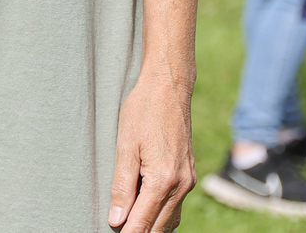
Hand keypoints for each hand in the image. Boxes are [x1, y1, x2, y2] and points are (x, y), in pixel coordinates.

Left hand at [107, 69, 195, 230]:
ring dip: (151, 227)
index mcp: (163, 180)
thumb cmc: (143, 111)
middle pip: (159, 228)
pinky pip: (176, 206)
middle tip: (118, 231)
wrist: (169, 87)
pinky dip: (162, 216)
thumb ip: (122, 186)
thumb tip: (116, 219)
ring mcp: (188, 181)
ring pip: (170, 221)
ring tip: (129, 224)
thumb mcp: (125, 147)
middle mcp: (181, 185)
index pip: (142, 223)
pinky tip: (146, 212)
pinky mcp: (188, 174)